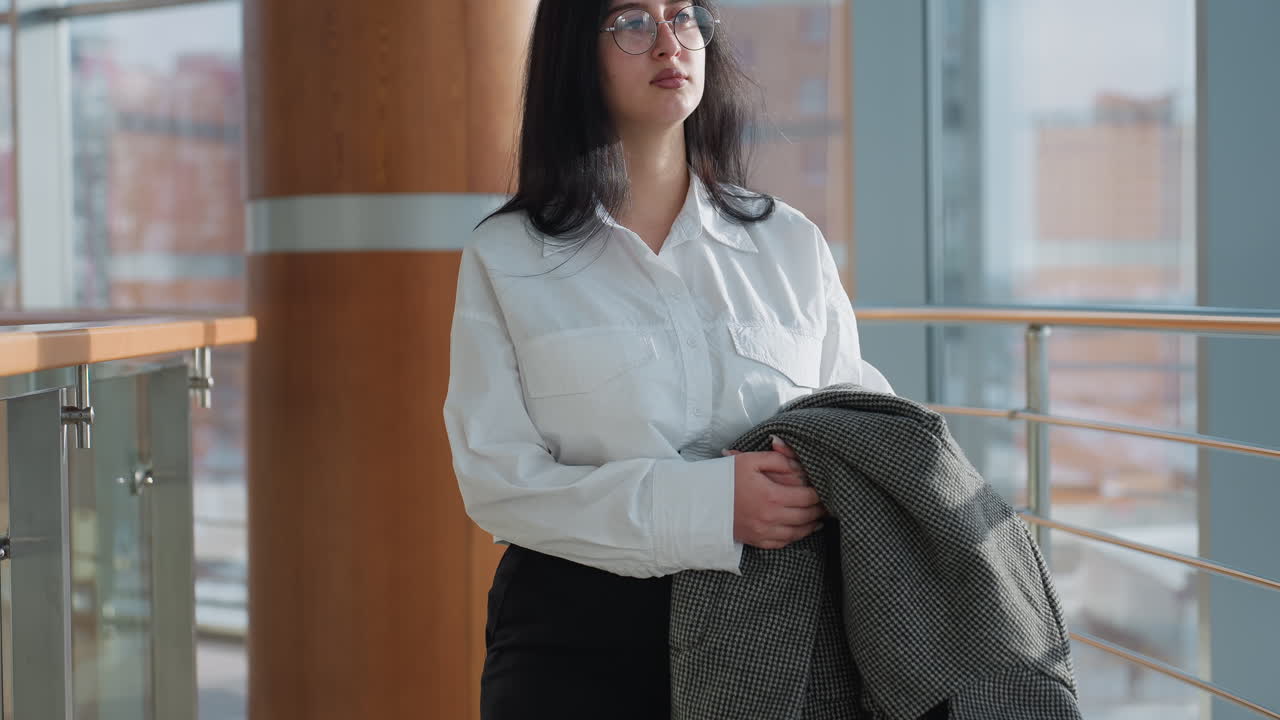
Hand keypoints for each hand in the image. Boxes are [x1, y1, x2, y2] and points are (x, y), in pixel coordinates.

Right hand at [723, 435, 828, 549]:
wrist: (699, 501)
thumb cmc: (725, 478)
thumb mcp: (750, 460)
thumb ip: (778, 459)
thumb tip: (799, 466)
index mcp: (772, 496)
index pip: (808, 498)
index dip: (820, 494)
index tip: (825, 489)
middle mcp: (771, 518)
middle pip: (806, 516)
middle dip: (820, 510)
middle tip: (827, 504)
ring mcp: (764, 532)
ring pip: (798, 533)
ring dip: (811, 525)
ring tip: (819, 517)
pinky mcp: (757, 541)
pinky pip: (783, 542)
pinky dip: (795, 536)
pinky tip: (800, 529)